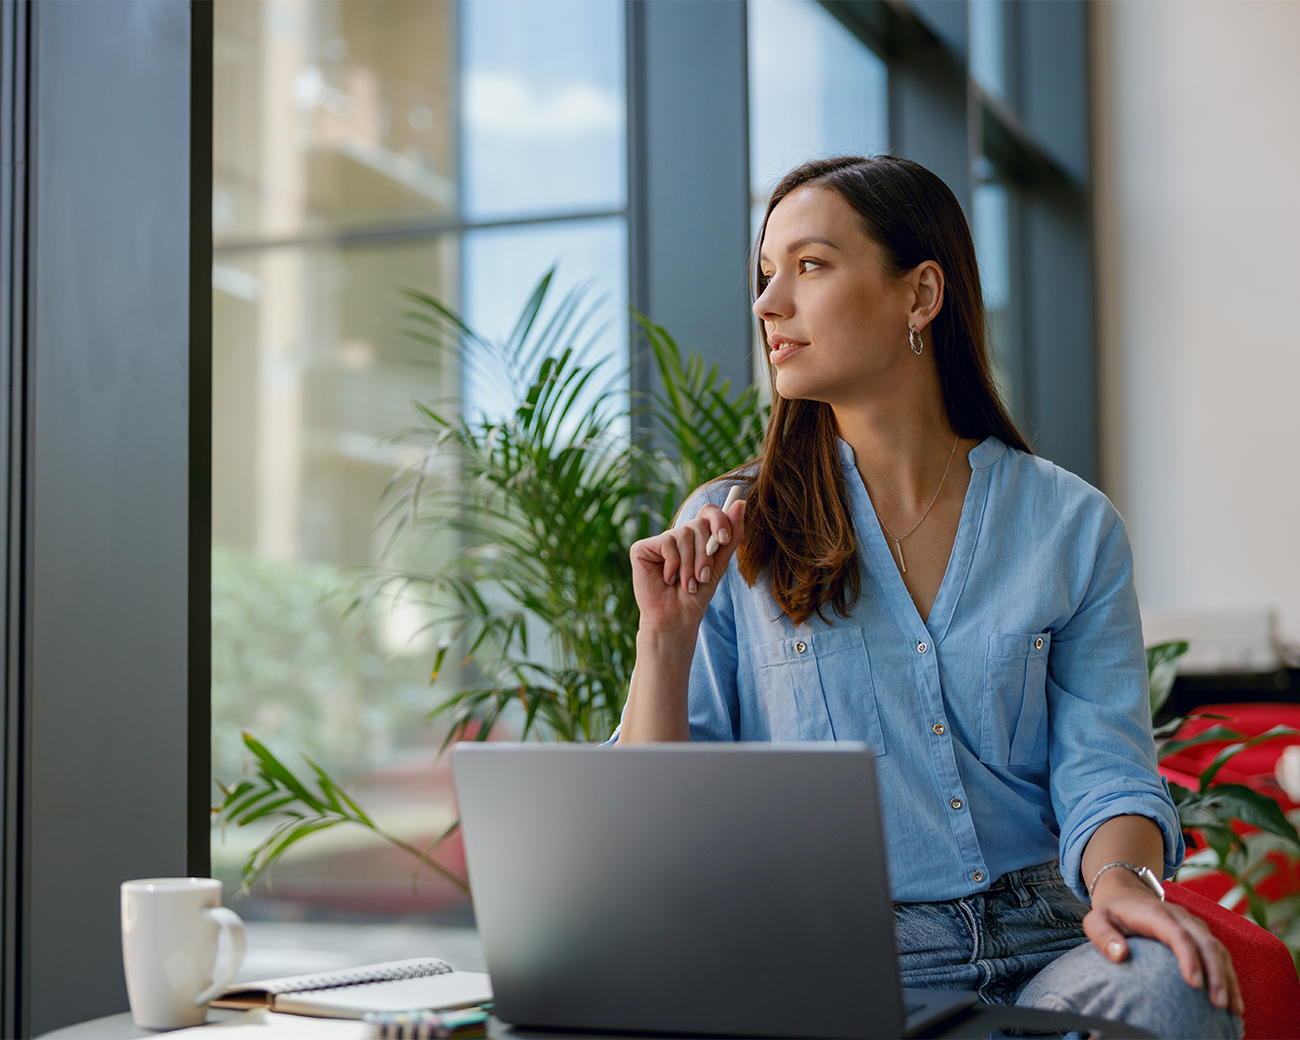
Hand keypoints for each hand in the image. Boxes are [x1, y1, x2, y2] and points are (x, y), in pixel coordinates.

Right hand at [630, 493, 745, 636]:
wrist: (677, 617)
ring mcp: (659, 541)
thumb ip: (731, 535)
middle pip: (698, 523)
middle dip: (704, 554)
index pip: (708, 512)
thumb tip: (741, 502)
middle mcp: (676, 535)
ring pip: (684, 534)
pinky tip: (667, 579)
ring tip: (687, 584)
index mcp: (695, 538)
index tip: (723, 540)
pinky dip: (673, 565)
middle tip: (701, 577)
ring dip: (690, 565)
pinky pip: (667, 543)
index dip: (718, 520)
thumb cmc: (697, 595)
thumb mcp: (718, 563)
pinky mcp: (641, 548)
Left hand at [1085, 871, 1241, 1016]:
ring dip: (1228, 978)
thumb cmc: (1111, 913)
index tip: (1194, 984)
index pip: (1177, 934)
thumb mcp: (1096, 920)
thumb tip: (1120, 955)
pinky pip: (1220, 953)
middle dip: (1216, 974)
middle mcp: (1180, 917)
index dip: (1188, 957)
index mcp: (1155, 913)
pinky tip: (1232, 1000)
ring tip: (1232, 1009)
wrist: (1126, 894)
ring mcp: (1193, 924)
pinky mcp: (1200, 934)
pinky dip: (1228, 976)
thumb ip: (1103, 936)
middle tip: (1219, 1005)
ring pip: (1218, 949)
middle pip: (1205, 943)